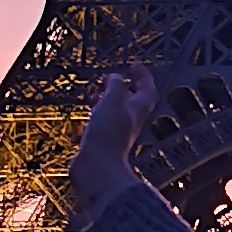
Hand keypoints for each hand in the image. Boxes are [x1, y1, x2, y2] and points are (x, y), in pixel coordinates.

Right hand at [70, 63, 158, 216]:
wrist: (97, 166)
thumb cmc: (108, 134)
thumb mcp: (112, 99)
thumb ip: (115, 85)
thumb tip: (116, 78)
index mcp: (138, 109)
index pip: (147, 88)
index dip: (142, 76)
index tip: (134, 65)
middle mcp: (130, 122)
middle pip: (131, 101)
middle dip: (120, 88)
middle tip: (108, 79)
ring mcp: (117, 134)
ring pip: (114, 113)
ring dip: (104, 102)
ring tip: (93, 96)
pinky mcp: (102, 144)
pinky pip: (100, 127)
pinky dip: (94, 118)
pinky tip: (84, 117)